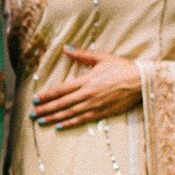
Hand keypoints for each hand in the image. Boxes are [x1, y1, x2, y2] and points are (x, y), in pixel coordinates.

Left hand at [28, 46, 143, 128]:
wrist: (141, 82)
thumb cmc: (123, 68)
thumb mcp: (102, 58)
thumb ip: (82, 55)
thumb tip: (66, 48)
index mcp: (86, 80)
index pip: (61, 89)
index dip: (47, 95)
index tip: (35, 99)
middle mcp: (88, 94)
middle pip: (62, 103)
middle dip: (46, 109)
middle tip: (32, 114)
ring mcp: (94, 105)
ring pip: (69, 113)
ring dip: (53, 117)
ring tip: (41, 121)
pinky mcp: (102, 113)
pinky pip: (82, 119)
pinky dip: (70, 123)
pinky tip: (59, 126)